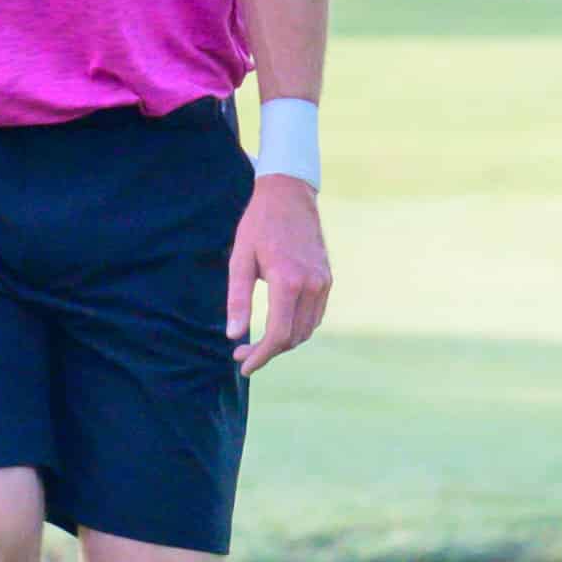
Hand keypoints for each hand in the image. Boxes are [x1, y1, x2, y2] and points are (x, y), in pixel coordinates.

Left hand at [226, 175, 331, 376]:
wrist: (289, 196)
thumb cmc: (258, 226)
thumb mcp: (239, 259)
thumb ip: (237, 299)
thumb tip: (234, 335)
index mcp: (288, 281)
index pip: (279, 335)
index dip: (261, 356)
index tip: (243, 365)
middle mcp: (312, 285)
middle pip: (294, 337)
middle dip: (268, 352)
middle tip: (242, 353)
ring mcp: (324, 283)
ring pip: (307, 329)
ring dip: (283, 342)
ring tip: (257, 343)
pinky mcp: (327, 279)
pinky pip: (315, 315)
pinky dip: (298, 328)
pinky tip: (277, 325)